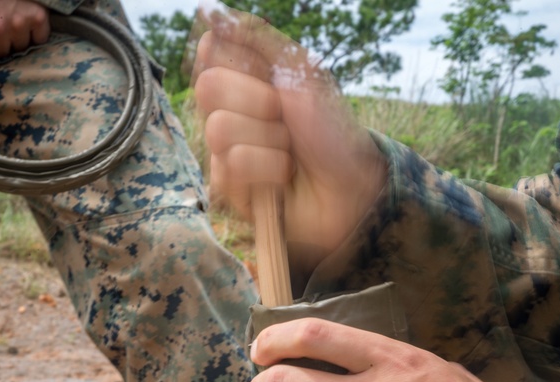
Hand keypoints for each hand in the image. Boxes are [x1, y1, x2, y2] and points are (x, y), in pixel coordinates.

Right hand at [190, 5, 387, 273]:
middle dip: (260, 101)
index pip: (211, 51)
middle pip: (208, 87)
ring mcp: (223, 148)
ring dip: (269, 138)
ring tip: (289, 150)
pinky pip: (233, 164)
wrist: (351, 182)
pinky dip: (269, 166)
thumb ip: (255, 37)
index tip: (274, 77)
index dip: (244, 64)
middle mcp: (226, 109)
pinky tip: (283, 175)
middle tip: (286, 116)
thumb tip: (208, 11)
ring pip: (220, 129)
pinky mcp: (229, 185)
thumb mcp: (300, 70)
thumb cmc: (330, 128)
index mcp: (240, 77)